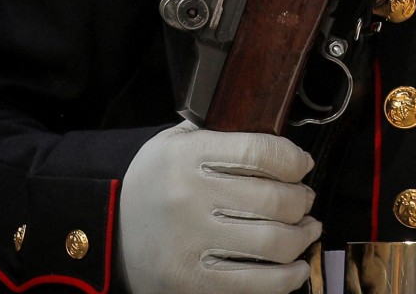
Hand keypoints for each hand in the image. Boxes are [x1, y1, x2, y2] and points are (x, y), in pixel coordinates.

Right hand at [120, 122, 319, 293]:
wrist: (108, 231)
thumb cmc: (153, 185)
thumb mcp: (172, 144)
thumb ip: (217, 136)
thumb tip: (278, 142)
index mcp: (187, 156)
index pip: (260, 152)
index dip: (293, 159)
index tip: (302, 165)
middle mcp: (189, 197)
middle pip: (275, 199)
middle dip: (302, 199)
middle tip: (306, 200)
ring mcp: (190, 243)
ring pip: (274, 242)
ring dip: (303, 236)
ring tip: (307, 229)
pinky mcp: (192, 282)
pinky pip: (257, 283)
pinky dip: (287, 277)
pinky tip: (295, 266)